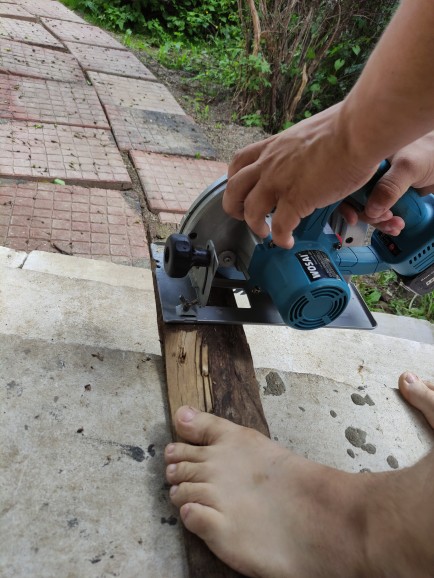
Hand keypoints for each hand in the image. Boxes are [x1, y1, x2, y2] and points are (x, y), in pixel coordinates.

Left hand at [224, 104, 377, 247]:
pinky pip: (279, 226)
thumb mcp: (309, 134)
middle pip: (234, 189)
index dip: (235, 179)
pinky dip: (280, 238)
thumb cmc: (345, 127)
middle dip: (233, 206)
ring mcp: (279, 181)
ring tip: (265, 233)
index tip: (241, 190)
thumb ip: (300, 148)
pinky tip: (287, 241)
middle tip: (242, 216)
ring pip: (250, 211)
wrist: (358, 131)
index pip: (240, 161)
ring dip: (254, 225)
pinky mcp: (296, 199)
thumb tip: (309, 154)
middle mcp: (270, 163)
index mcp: (274, 146)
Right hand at [339, 131, 433, 235]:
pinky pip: (383, 212)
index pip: (348, 183)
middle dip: (369, 215)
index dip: (348, 202)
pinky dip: (389, 222)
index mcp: (368, 159)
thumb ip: (389, 186)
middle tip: (385, 218)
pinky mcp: (392, 195)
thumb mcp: (408, 167)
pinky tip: (397, 224)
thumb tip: (370, 209)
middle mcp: (370, 172)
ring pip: (370, 209)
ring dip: (382, 222)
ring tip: (396, 224)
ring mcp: (381, 185)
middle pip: (356, 200)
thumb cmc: (431, 150)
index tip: (355, 217)